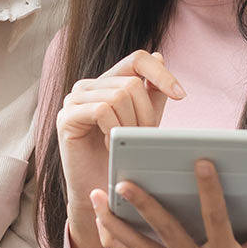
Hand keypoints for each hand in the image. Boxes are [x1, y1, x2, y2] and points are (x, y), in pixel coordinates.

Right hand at [57, 50, 184, 247]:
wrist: (100, 191)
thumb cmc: (122, 158)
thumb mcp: (144, 123)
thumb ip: (151, 93)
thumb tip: (159, 55)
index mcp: (108, 83)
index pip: (137, 59)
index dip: (161, 73)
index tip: (180, 95)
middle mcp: (88, 86)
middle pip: (131, 83)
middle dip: (147, 113)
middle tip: (143, 139)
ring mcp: (73, 100)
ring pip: (117, 95)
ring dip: (131, 124)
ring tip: (126, 144)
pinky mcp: (66, 117)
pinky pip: (100, 110)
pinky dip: (113, 130)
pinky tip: (109, 145)